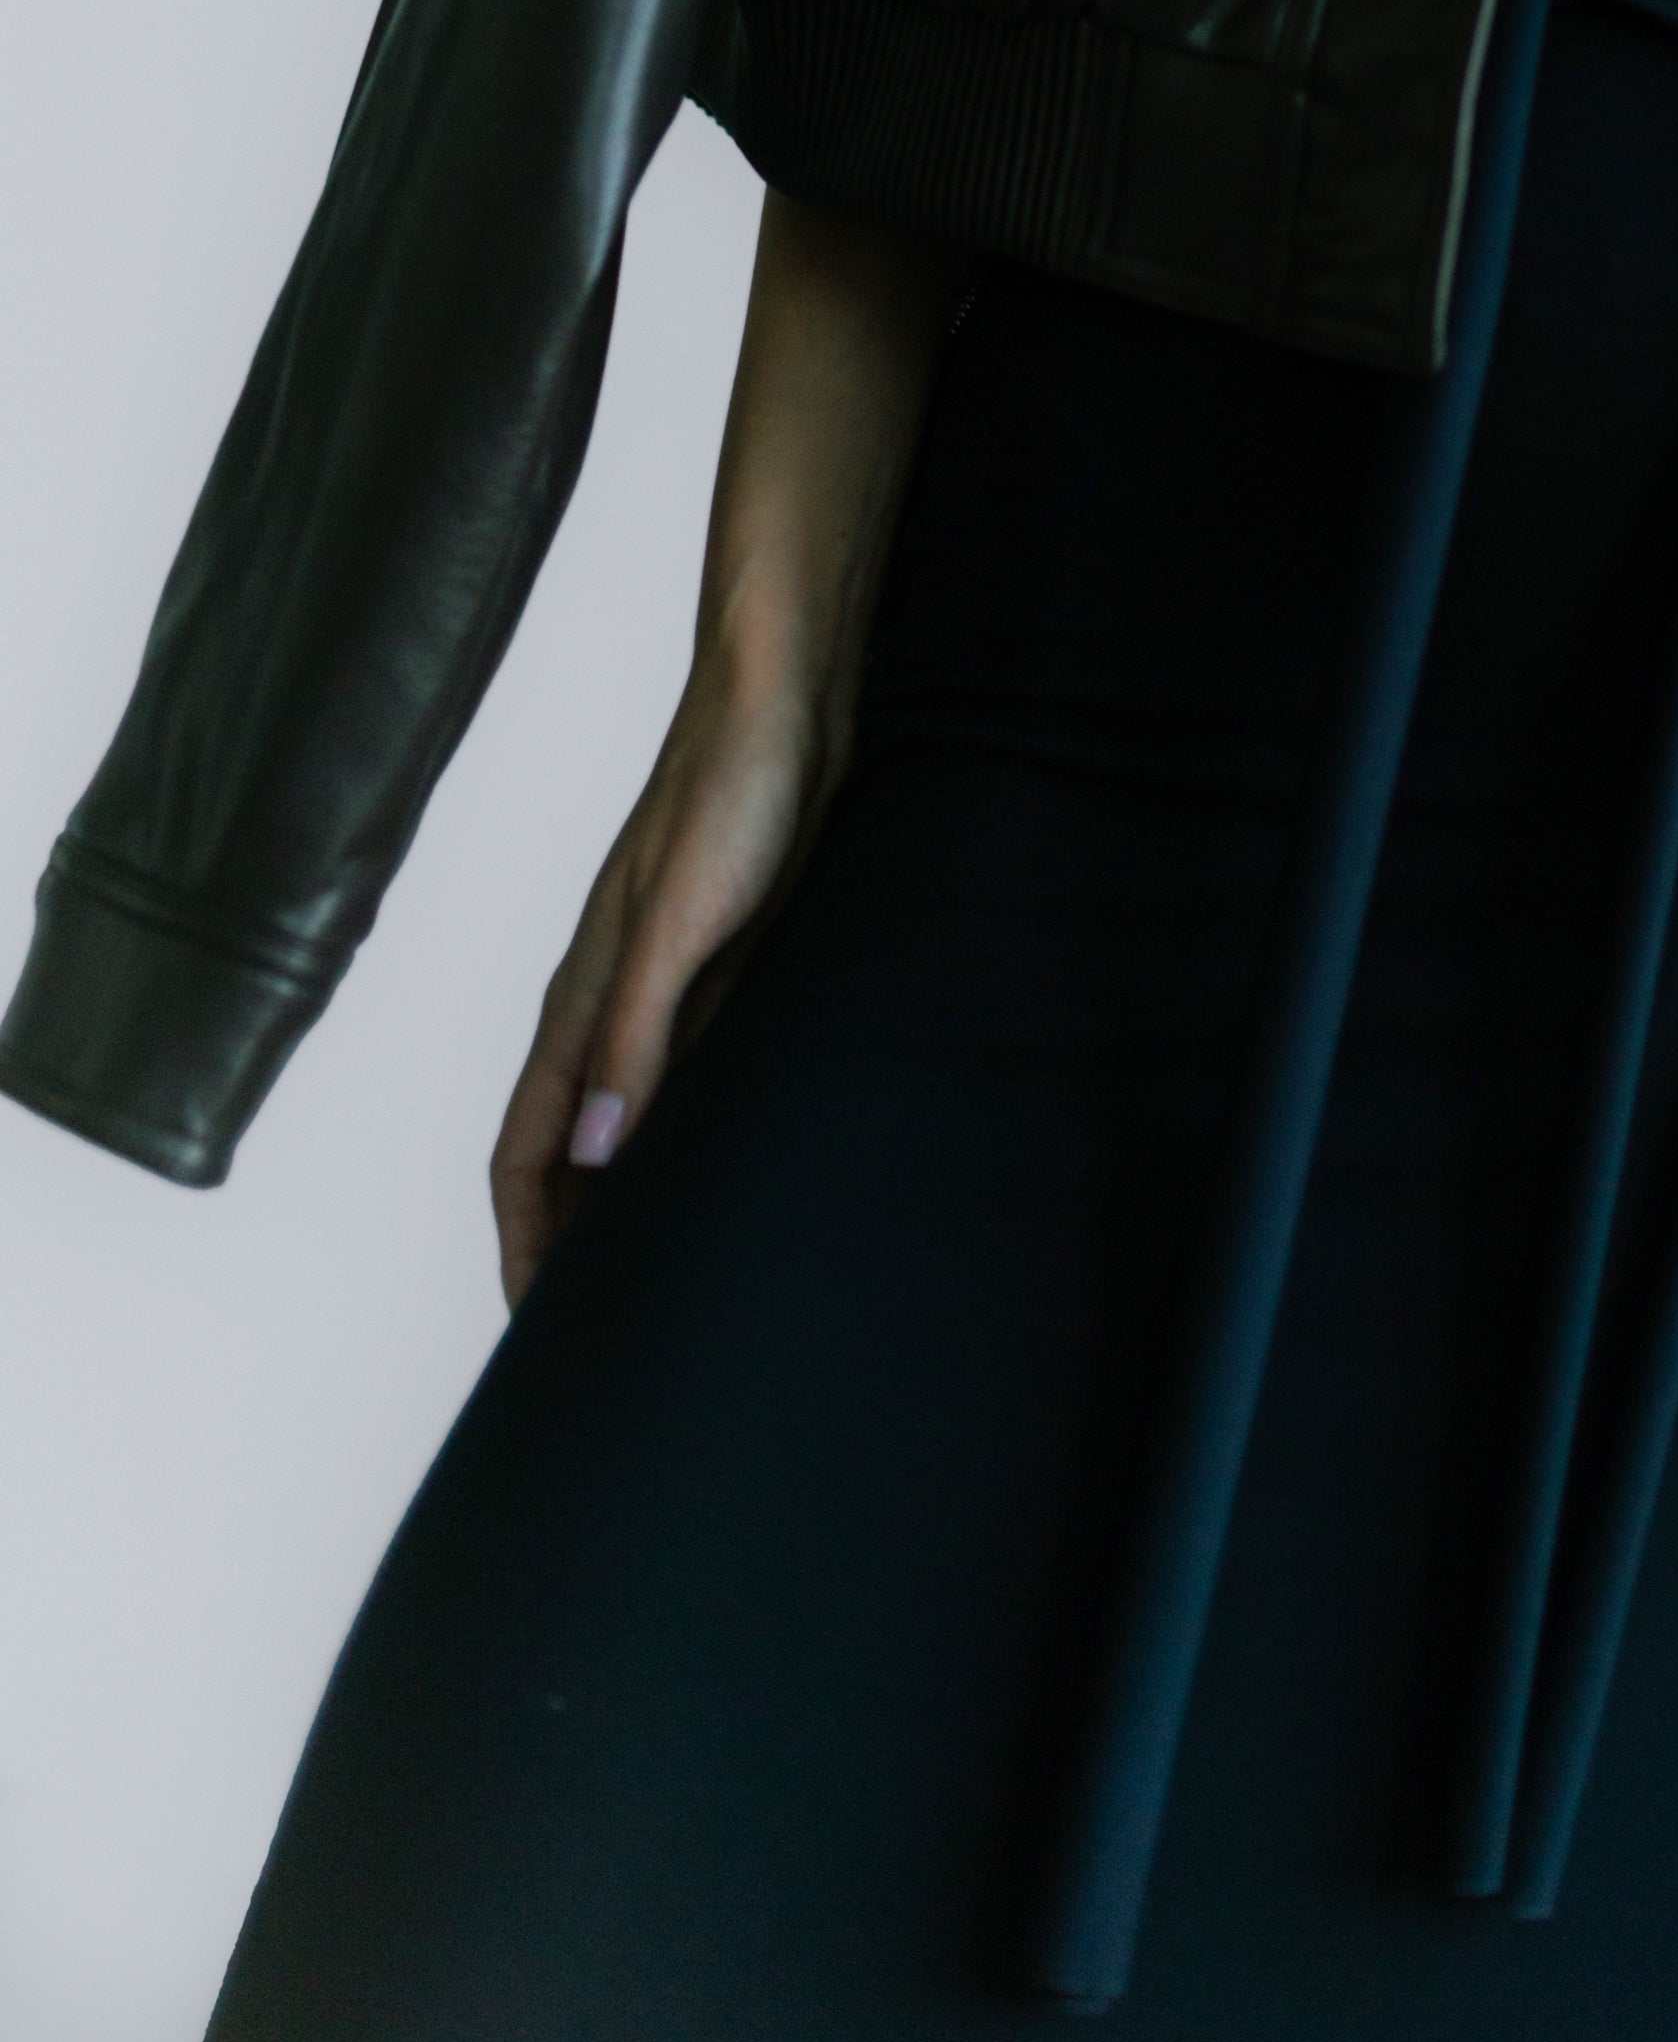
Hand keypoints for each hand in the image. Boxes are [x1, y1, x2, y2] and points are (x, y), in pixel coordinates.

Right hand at [486, 611, 848, 1308]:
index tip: (537, 1331)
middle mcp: (616, 1008)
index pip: (524, 1154)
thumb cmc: (731, 793)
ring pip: (633, 1124)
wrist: (790, 704)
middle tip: (599, 1337)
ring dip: (632, 1198)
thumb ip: (638, 1034)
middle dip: (570, 1241)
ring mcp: (673, 992)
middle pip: (571, 1154)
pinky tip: (732, 1173)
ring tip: (661, 1280)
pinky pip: (694, 1083)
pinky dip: (693, 1141)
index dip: (525, 1242)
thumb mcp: (680, 922)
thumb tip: (599, 1156)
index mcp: (584, 1004)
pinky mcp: (730, 970)